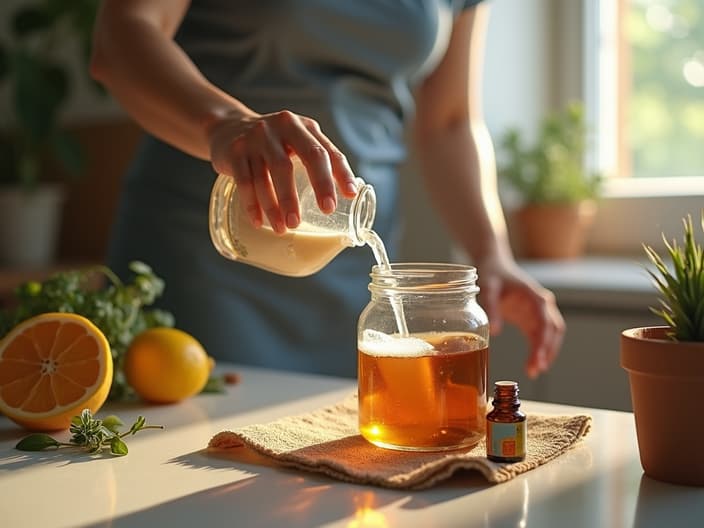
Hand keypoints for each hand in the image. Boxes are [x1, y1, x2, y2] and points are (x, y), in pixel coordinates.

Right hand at [208, 110, 356, 233]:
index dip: (341, 172)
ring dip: (280, 204)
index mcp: (303, 127)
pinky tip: (259, 222)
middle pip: (306, 156)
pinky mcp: (234, 152)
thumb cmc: (273, 143)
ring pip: (272, 173)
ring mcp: (256, 138)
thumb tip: (349, 195)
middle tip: (327, 211)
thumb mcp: (296, 141)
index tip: (350, 195)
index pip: (327, 150)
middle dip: (319, 185)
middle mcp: (282, 127)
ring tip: (287, 228)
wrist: (227, 128)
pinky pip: (245, 181)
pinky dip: (253, 205)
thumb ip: (317, 159)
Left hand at [476, 254, 564, 378]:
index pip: (545, 323)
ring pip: (552, 335)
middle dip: (547, 352)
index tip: (537, 360)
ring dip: (546, 353)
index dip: (543, 343)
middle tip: (535, 370)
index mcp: (535, 297)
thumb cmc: (492, 275)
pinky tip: (534, 364)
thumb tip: (495, 332)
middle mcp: (542, 304)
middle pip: (553, 331)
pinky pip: (541, 336)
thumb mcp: (488, 289)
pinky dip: (540, 350)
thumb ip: (492, 308)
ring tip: (535, 371)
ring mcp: (540, 311)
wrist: (494, 266)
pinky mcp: (533, 318)